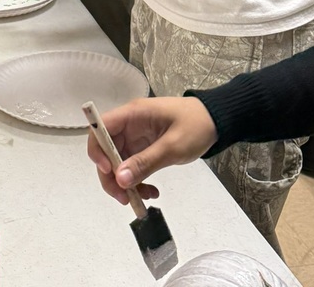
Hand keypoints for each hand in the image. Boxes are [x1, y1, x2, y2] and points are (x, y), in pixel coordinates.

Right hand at [88, 97, 218, 204]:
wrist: (215, 122)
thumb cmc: (195, 126)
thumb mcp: (172, 146)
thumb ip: (146, 162)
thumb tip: (119, 179)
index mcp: (133, 115)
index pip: (101, 127)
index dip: (98, 149)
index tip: (108, 171)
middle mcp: (129, 125)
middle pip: (106, 150)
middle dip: (111, 175)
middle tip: (124, 197)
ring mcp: (136, 137)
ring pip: (118, 162)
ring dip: (125, 183)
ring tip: (142, 199)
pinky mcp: (144, 148)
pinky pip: (132, 167)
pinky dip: (137, 182)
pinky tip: (151, 192)